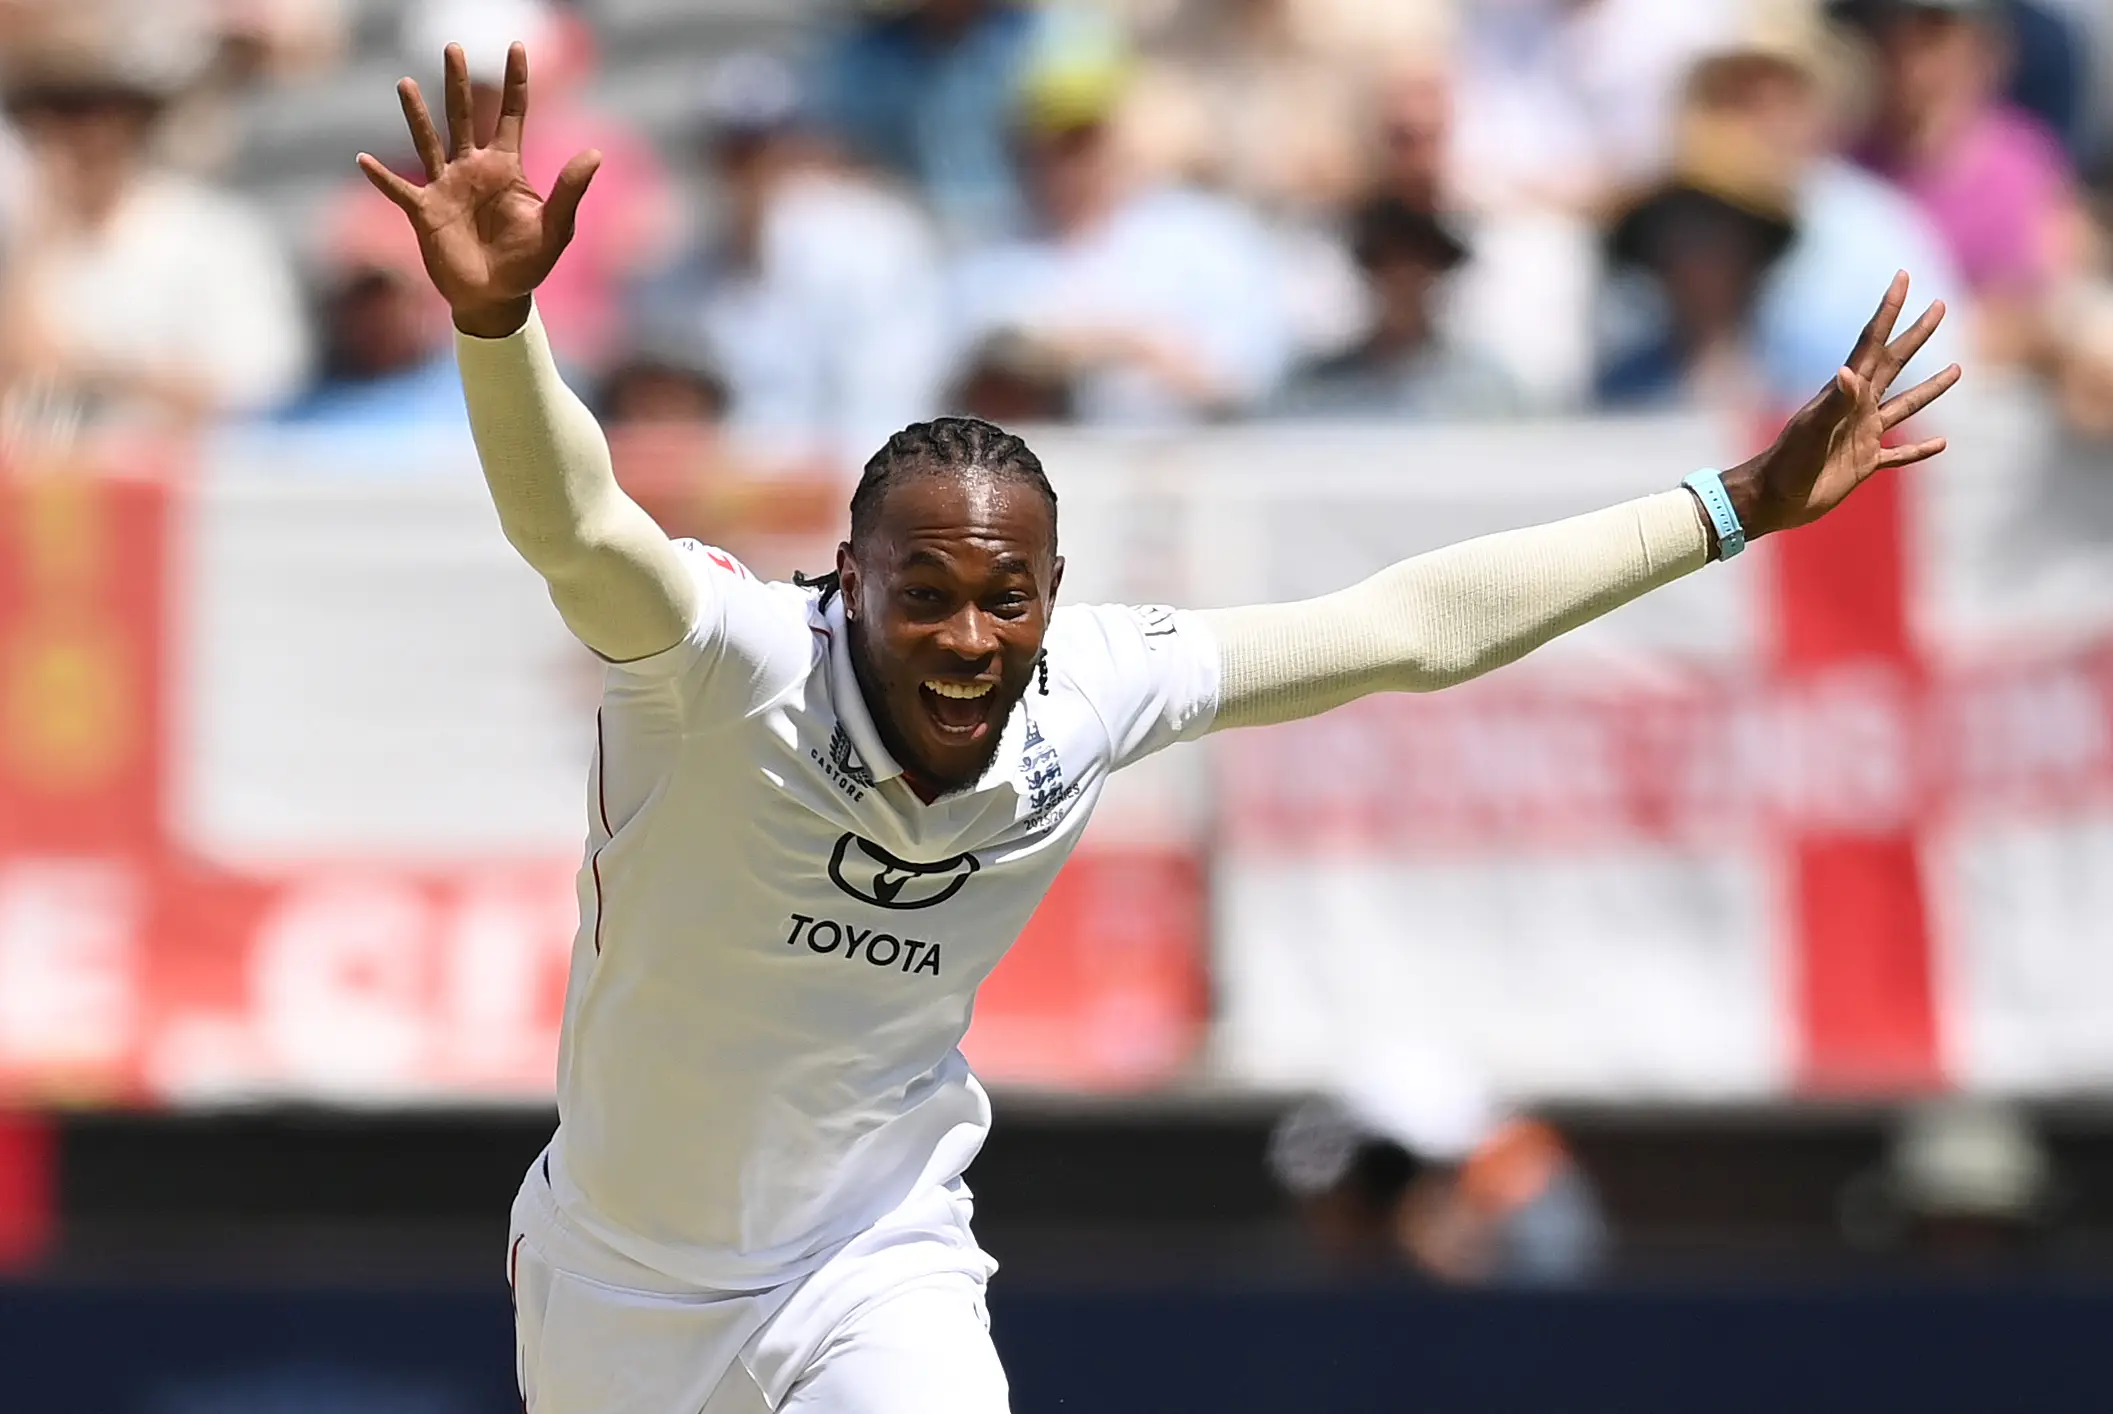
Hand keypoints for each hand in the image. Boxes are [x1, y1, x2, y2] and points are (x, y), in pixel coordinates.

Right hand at [356, 42, 598, 338]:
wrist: (497, 299)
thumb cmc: (529, 264)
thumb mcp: (556, 228)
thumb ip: (569, 190)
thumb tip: (594, 153)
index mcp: (506, 168)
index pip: (512, 114)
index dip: (516, 81)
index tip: (517, 46)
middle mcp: (473, 169)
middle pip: (465, 115)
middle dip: (459, 82)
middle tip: (453, 46)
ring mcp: (446, 188)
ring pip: (429, 141)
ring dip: (417, 114)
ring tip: (407, 83)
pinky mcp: (425, 212)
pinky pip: (400, 190)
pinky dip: (382, 178)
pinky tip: (363, 160)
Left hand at [1720, 272, 1961, 541]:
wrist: (1773, 499)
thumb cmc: (1786, 463)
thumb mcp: (1810, 430)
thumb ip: (1833, 402)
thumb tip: (1849, 372)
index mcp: (1846, 393)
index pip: (1873, 342)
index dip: (1889, 309)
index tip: (1903, 276)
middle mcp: (1858, 408)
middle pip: (1895, 363)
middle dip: (1917, 334)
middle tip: (1941, 305)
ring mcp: (1863, 434)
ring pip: (1906, 405)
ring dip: (1930, 388)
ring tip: (1957, 369)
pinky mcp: (1864, 463)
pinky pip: (1899, 454)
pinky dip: (1919, 450)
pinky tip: (1941, 444)